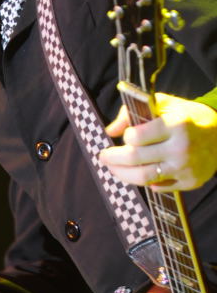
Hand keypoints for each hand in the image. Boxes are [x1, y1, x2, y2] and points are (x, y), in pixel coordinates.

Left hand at [99, 93, 216, 189]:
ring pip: (143, 178)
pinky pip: (158, 188)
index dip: (126, 137)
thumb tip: (110, 131)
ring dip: (122, 174)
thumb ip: (133, 113)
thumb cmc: (188, 116)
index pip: (136, 136)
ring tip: (113, 168)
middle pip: (135, 159)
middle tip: (103, 157)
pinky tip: (139, 174)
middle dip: (113, 159)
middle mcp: (181, 148)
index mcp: (176, 125)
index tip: (126, 136)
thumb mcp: (164, 104)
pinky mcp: (190, 182)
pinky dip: (145, 182)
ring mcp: (186, 168)